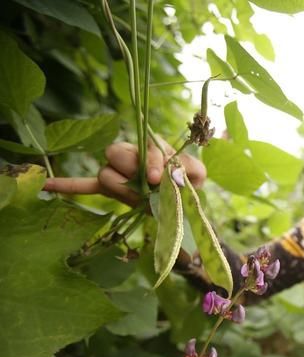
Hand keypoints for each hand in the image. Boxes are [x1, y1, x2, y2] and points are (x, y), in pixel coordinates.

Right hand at [42, 139, 206, 206]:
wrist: (186, 203)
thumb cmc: (190, 183)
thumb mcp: (197, 175)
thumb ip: (187, 168)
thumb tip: (168, 174)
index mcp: (151, 148)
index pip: (142, 147)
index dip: (150, 161)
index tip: (158, 178)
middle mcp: (130, 157)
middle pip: (116, 154)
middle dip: (132, 170)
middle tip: (149, 186)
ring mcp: (118, 174)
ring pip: (105, 172)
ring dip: (121, 188)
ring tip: (140, 198)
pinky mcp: (111, 191)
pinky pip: (85, 185)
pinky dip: (67, 186)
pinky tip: (47, 187)